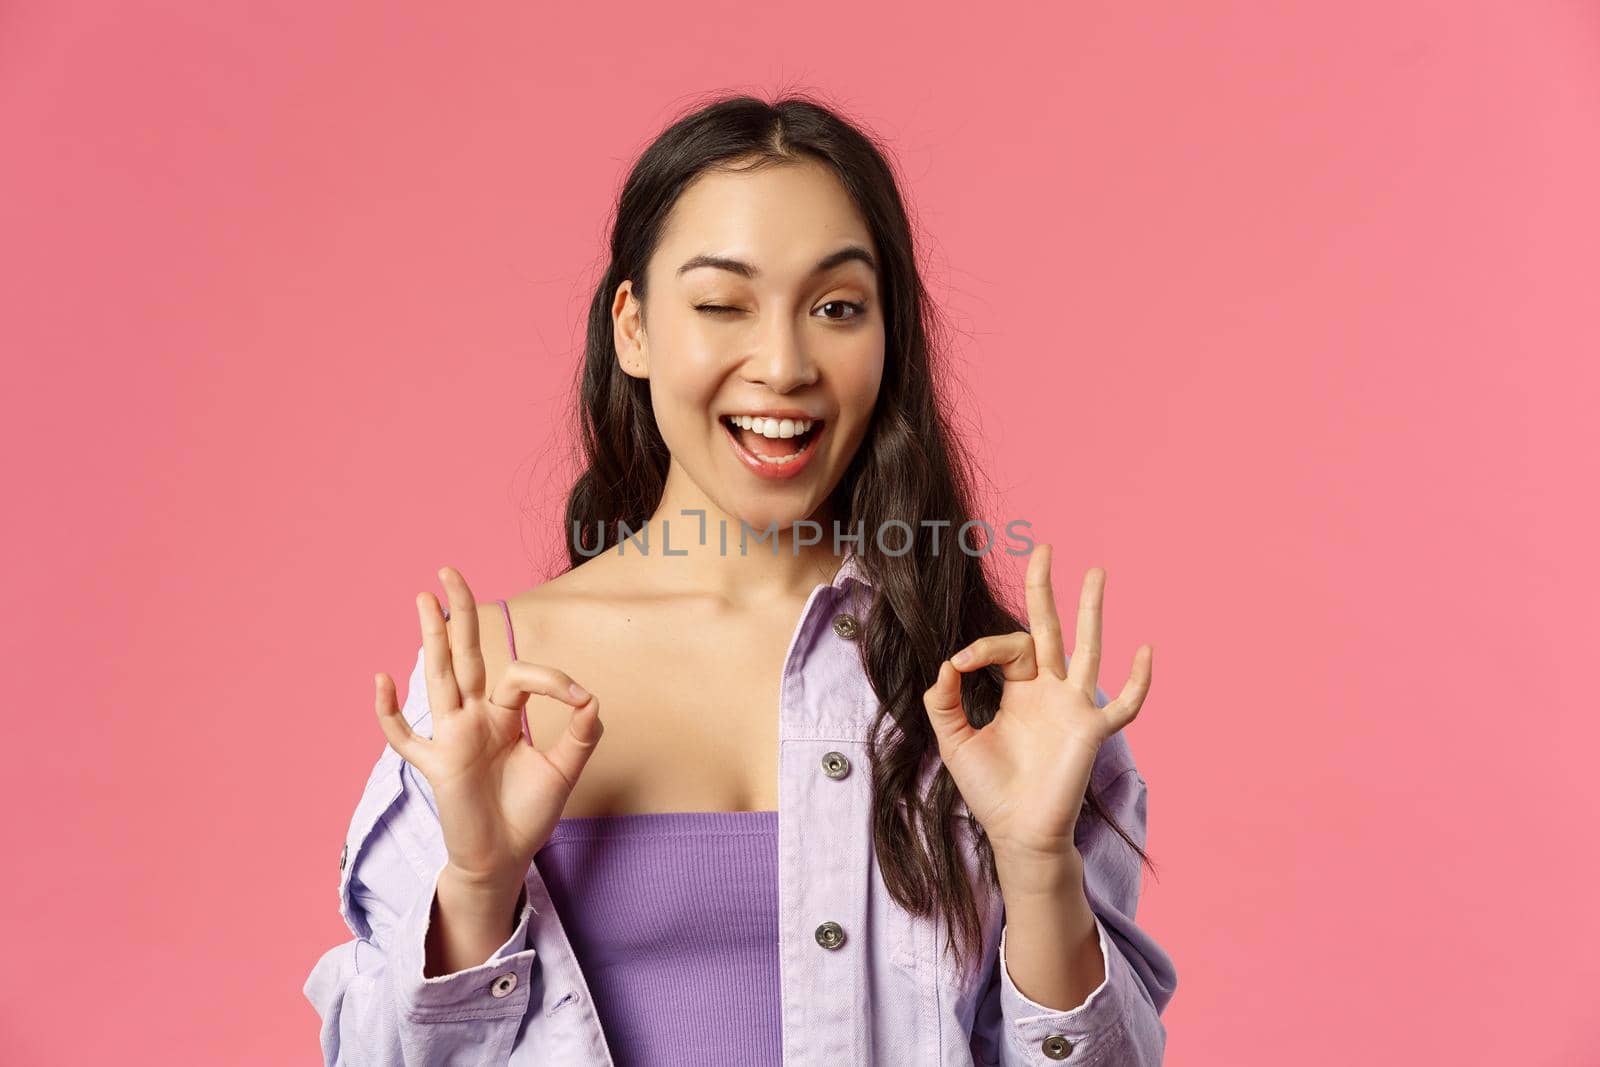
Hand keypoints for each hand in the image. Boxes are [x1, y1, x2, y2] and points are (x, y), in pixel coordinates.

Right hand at [373, 565, 604, 889]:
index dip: (551, 678)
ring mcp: (450, 738)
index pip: (519, 676)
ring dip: (430, 638)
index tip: (581, 699)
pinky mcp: (436, 766)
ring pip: (438, 679)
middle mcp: (473, 719)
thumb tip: (590, 697)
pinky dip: (390, 712)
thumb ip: (581, 734)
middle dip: (459, 614)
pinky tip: (383, 679)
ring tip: (424, 598)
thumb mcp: (564, 769)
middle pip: (464, 655)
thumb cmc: (528, 813)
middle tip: (448, 571)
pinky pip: (404, 737)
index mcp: (502, 715)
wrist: (505, 859)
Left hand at [921, 544, 1151, 862]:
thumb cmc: (989, 790)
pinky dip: (1138, 681)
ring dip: (1091, 611)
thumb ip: (943, 701)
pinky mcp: (1091, 730)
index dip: (982, 646)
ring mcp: (1074, 707)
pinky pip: (1124, 704)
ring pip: (1087, 648)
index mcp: (1017, 690)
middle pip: (1049, 628)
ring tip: (1096, 572)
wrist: (1016, 832)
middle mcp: (1048, 691)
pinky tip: (1146, 650)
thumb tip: (946, 664)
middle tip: (1044, 548)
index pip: (1007, 646)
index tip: (958, 664)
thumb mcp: (954, 740)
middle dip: (1044, 589)